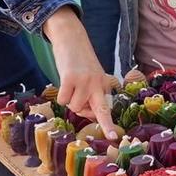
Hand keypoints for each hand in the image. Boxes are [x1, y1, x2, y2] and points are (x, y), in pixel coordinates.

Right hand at [45, 13, 117, 137]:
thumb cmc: (80, 61)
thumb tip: (86, 113)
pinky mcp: (70, 77)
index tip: (114, 137)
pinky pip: (64, 100)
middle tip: (99, 121)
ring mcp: (85, 81)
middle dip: (100, 121)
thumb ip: (91, 95)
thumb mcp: (91, 77)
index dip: (109, 124)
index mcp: (104, 85)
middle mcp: (98, 84)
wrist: (71, 38)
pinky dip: (61, 95)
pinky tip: (64, 82)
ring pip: (75, 107)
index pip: (107, 109)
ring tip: (71, 85)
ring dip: (70, 100)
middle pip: (98, 111)